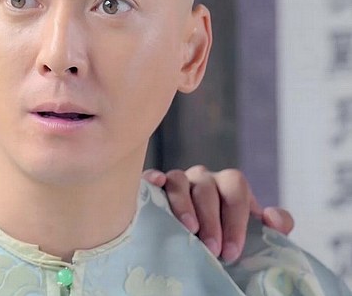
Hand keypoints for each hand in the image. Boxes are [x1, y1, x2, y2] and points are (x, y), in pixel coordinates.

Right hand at [143, 166, 293, 262]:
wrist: (203, 241)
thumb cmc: (228, 237)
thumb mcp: (257, 234)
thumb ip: (276, 226)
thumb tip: (271, 216)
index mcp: (229, 185)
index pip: (236, 191)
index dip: (235, 220)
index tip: (233, 250)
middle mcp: (203, 178)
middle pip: (207, 189)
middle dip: (212, 220)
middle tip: (213, 248)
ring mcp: (178, 180)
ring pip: (179, 181)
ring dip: (184, 205)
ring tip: (189, 229)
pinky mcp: (154, 187)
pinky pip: (151, 176)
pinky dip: (153, 178)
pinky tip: (155, 184)